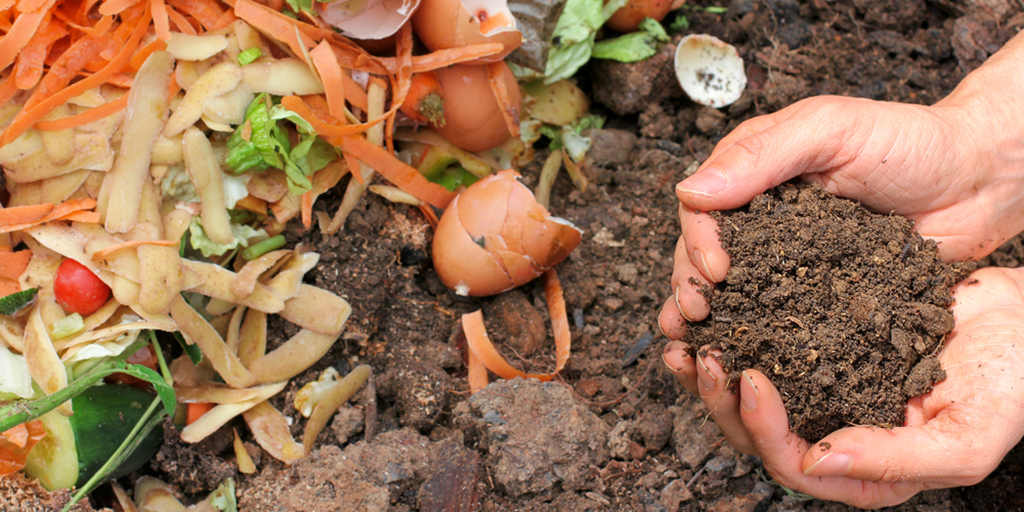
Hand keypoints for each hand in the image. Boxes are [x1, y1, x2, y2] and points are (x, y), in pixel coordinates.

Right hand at [659, 32, 1023, 336]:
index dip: (698, 240)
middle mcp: (763, 217)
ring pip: (734, 291)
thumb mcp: (831, 130)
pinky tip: (740, 360)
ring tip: (697, 347)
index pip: (702, 207)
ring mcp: (789, 258)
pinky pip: (779, 317)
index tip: (716, 270)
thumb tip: (690, 191)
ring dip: (710, 319)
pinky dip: (755, 338)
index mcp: (755, 172)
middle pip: (705, 254)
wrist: (980, 182)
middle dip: (691, 285)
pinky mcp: (818, 293)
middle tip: (696, 315)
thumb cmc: (911, 142)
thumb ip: (762, 155)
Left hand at [662, 267, 1023, 507]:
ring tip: (687, 335)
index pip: (794, 465)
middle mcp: (835, 433)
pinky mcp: (818, 345)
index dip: (763, 429)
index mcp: (865, 470)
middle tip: (704, 354)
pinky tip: (713, 308)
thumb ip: (897, 459)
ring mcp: (823, 389)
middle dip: (721, 398)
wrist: (1023, 318)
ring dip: (712, 369)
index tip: (749, 378)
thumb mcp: (968, 435)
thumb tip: (817, 460)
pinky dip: (735, 329)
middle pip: (757, 433)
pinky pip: (764, 343)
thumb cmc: (1010, 382)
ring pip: (749, 393)